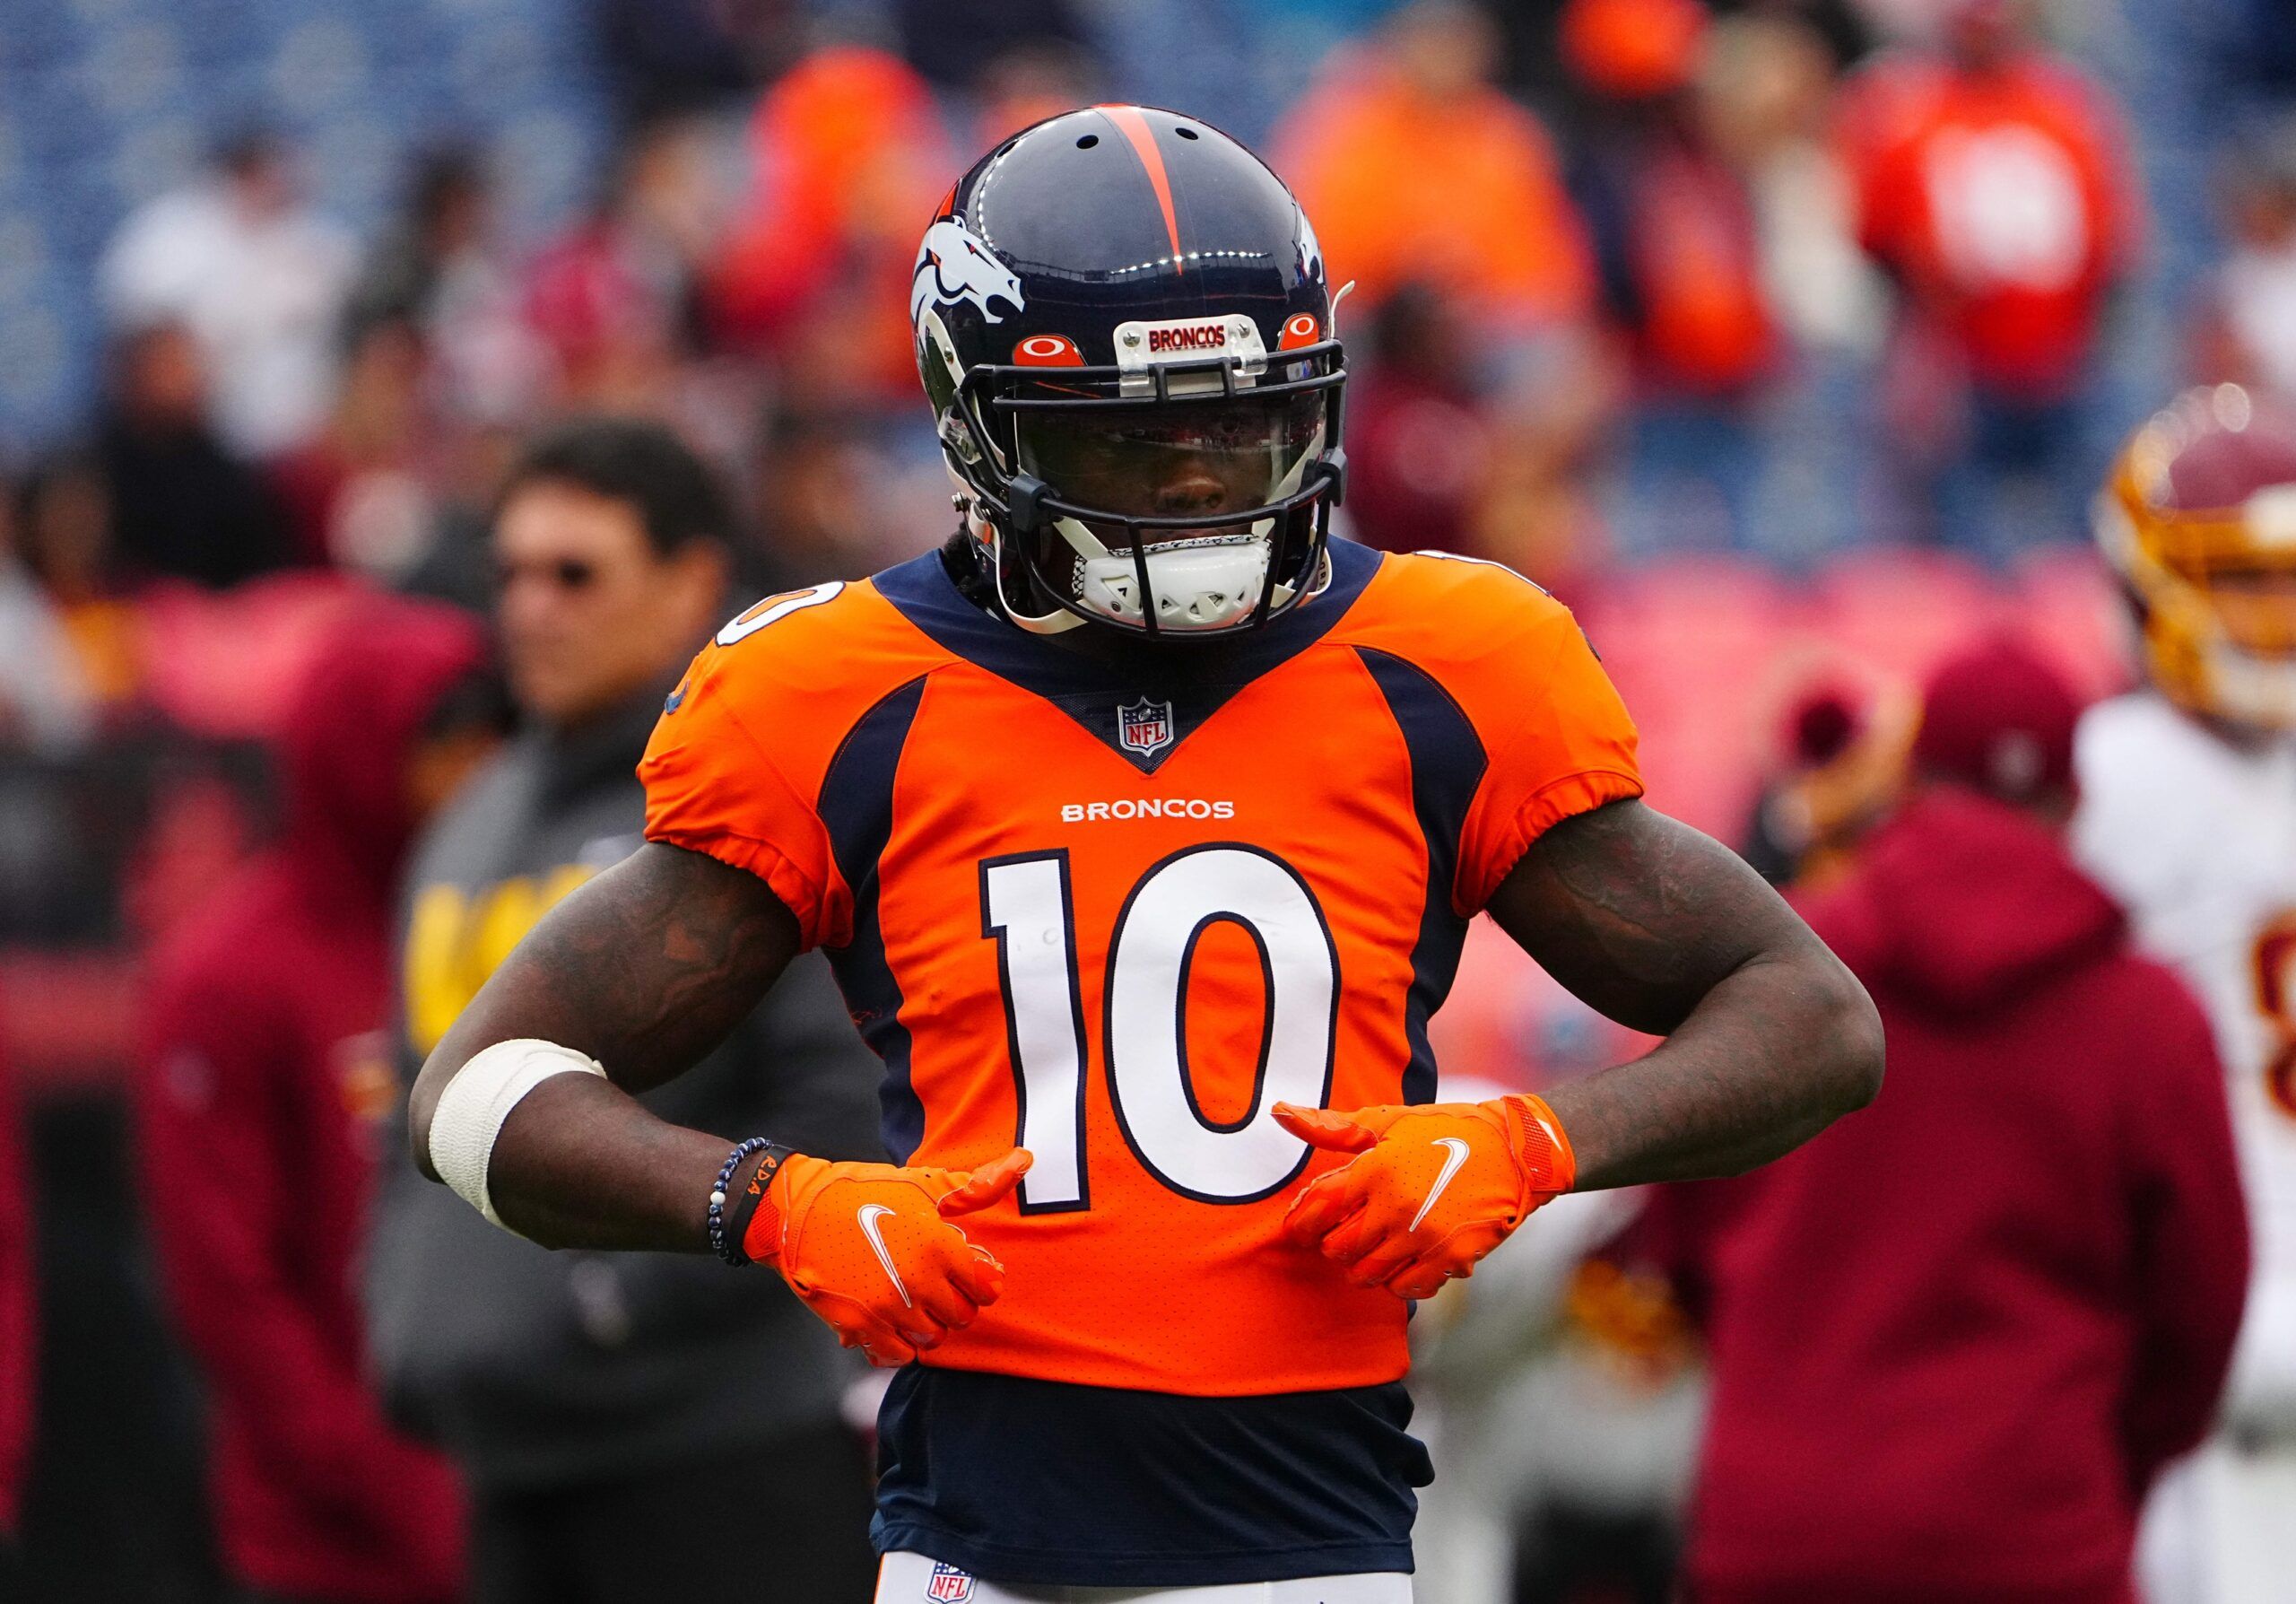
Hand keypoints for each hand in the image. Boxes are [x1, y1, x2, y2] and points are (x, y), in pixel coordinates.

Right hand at [745, 1149, 1030, 1364]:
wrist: (796, 1211)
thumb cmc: (866, 1192)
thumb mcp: (923, 1183)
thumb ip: (976, 1185)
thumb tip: (1025, 1162)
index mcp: (938, 1244)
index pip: (985, 1287)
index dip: (978, 1281)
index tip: (965, 1274)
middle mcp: (917, 1279)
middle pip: (962, 1317)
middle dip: (954, 1304)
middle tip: (937, 1287)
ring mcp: (887, 1306)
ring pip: (933, 1339)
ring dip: (928, 1325)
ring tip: (913, 1302)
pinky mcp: (859, 1326)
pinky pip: (898, 1355)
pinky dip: (899, 1345)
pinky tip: (891, 1322)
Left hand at [1272, 1096, 1574, 1300]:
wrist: (1518, 1151)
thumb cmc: (1447, 1130)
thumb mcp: (1390, 1121)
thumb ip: (1333, 1126)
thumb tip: (1281, 1112)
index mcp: (1376, 1169)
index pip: (1317, 1210)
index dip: (1301, 1224)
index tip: (1303, 1227)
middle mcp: (1396, 1207)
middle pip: (1338, 1249)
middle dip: (1333, 1245)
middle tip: (1343, 1235)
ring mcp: (1424, 1237)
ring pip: (1368, 1275)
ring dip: (1362, 1266)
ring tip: (1371, 1249)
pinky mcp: (1452, 1259)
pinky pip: (1406, 1288)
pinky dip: (1398, 1280)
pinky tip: (1403, 1260)